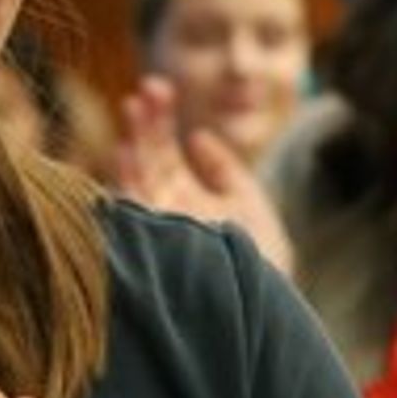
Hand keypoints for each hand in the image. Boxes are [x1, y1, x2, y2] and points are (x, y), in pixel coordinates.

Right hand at [113, 77, 293, 273]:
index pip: (163, 155)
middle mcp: (165, 215)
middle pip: (146, 161)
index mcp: (185, 202)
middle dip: (146, 123)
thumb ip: (224, 169)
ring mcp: (158, 233)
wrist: (272, 311)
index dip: (159, 121)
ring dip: (134, 142)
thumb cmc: (264, 264)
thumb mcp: (249, 204)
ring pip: (134, 180)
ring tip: (135, 105)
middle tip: (148, 87)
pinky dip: (125, 181)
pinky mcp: (155, 250)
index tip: (160, 88)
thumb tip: (199, 136)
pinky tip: (125, 150)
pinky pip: (131, 214)